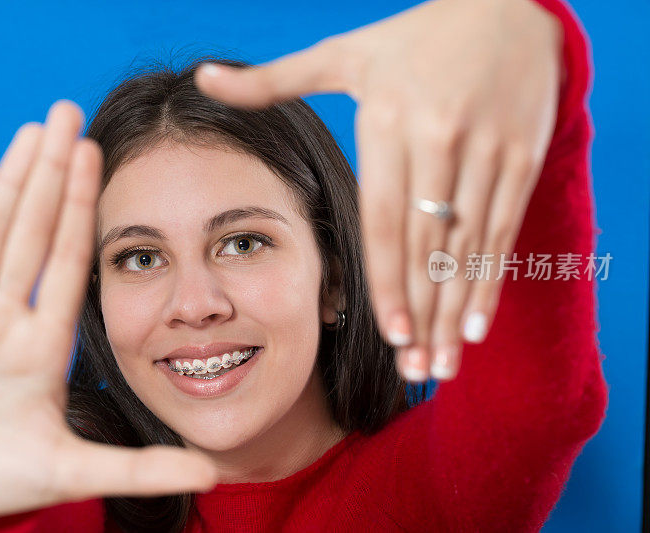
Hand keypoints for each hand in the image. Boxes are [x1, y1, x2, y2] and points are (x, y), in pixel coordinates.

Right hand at [0, 101, 217, 519]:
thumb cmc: (1, 486)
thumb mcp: (75, 473)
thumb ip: (141, 470)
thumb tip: (213, 474)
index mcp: (42, 344)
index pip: (68, 258)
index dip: (82, 206)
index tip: (99, 155)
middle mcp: (2, 319)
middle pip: (31, 230)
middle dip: (49, 172)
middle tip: (67, 112)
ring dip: (11, 181)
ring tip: (34, 130)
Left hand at [194, 0, 560, 382]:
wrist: (508, 8)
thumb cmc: (414, 37)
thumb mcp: (343, 53)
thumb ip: (273, 79)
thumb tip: (202, 78)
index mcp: (387, 123)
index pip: (384, 221)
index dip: (387, 282)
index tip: (390, 335)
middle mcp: (438, 140)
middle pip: (426, 245)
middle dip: (422, 313)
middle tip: (417, 370)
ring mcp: (485, 150)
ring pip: (467, 248)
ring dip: (456, 311)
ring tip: (445, 364)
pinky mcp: (521, 157)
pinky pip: (503, 230)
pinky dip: (490, 279)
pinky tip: (478, 323)